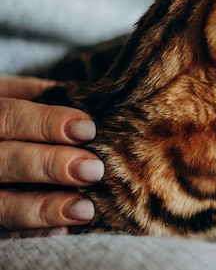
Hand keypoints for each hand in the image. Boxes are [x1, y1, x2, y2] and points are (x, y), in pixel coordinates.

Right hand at [0, 75, 103, 235]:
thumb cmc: (8, 110)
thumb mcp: (15, 93)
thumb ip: (45, 97)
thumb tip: (96, 100)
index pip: (9, 117)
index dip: (46, 123)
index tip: (88, 129)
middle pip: (6, 161)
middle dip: (51, 165)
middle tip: (93, 169)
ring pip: (2, 203)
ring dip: (44, 208)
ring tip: (85, 209)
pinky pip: (5, 231)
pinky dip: (33, 232)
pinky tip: (63, 231)